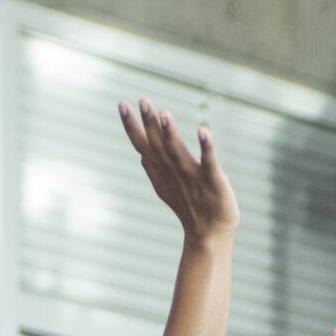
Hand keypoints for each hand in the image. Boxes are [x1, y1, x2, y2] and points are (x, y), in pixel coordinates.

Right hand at [119, 100, 237, 243]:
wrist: (210, 234)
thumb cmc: (188, 207)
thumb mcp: (166, 187)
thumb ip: (154, 169)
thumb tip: (140, 153)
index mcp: (161, 171)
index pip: (143, 146)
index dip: (132, 127)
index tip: (122, 104)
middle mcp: (173, 172)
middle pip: (158, 145)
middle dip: (150, 123)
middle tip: (143, 100)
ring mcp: (192, 177)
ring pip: (178, 153)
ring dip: (170, 134)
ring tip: (164, 114)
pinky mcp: (213, 182)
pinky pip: (209, 163)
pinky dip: (206, 148)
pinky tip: (203, 131)